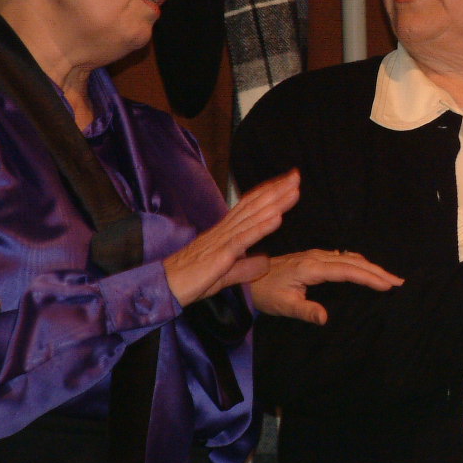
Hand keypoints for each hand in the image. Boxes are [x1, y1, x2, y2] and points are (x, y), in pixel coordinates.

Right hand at [162, 169, 299, 306]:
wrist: (165, 287)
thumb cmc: (192, 280)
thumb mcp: (225, 274)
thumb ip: (245, 267)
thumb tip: (265, 262)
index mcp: (225, 233)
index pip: (250, 208)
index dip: (269, 194)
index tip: (289, 183)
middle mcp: (224, 231)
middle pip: (254, 206)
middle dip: (277, 190)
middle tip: (297, 175)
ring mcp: (222, 241)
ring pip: (252, 217)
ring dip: (274, 203)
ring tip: (293, 190)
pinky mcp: (220, 255)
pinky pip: (243, 239)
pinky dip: (261, 227)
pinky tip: (277, 218)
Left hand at [251, 249, 404, 324]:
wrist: (250, 277)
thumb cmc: (266, 293)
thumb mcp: (283, 306)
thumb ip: (306, 311)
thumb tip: (326, 318)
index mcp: (312, 268)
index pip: (348, 271)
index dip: (369, 277)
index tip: (388, 284)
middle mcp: (317, 257)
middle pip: (354, 261)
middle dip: (377, 271)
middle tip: (399, 281)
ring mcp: (317, 255)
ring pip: (350, 257)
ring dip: (370, 266)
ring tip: (388, 276)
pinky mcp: (315, 257)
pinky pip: (343, 257)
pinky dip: (359, 262)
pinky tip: (365, 268)